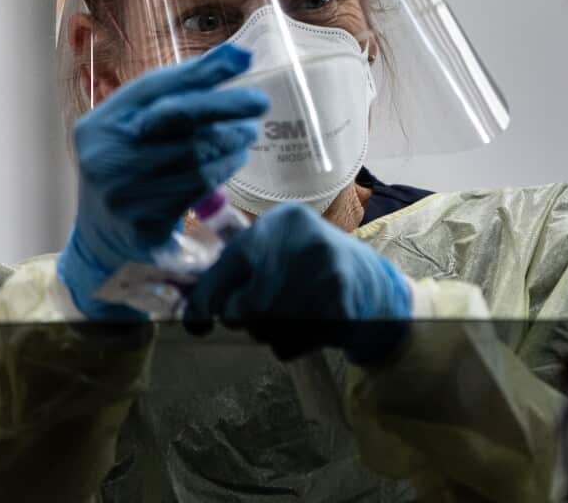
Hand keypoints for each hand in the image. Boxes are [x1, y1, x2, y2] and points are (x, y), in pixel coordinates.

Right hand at [58, 44, 268, 319]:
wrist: (102, 241)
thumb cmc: (128, 171)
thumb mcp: (134, 131)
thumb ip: (174, 98)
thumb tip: (239, 57)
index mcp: (99, 124)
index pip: (154, 87)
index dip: (202, 70)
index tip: (244, 59)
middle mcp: (105, 155)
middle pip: (177, 117)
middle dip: (225, 105)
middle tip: (259, 103)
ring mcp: (122, 192)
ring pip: (195, 156)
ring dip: (231, 142)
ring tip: (247, 134)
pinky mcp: (144, 223)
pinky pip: (197, 188)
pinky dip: (223, 170)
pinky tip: (234, 161)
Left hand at [184, 203, 411, 363]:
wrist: (380, 292)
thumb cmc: (315, 275)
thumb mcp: (281, 254)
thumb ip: (236, 270)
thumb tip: (186, 304)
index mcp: (282, 221)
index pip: (228, 264)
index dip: (205, 299)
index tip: (197, 323)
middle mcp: (303, 238)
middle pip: (244, 306)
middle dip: (246, 319)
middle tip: (263, 315)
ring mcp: (326, 270)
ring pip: (265, 328)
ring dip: (272, 334)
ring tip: (298, 317)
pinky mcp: (342, 305)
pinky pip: (291, 345)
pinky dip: (296, 346)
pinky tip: (315, 330)